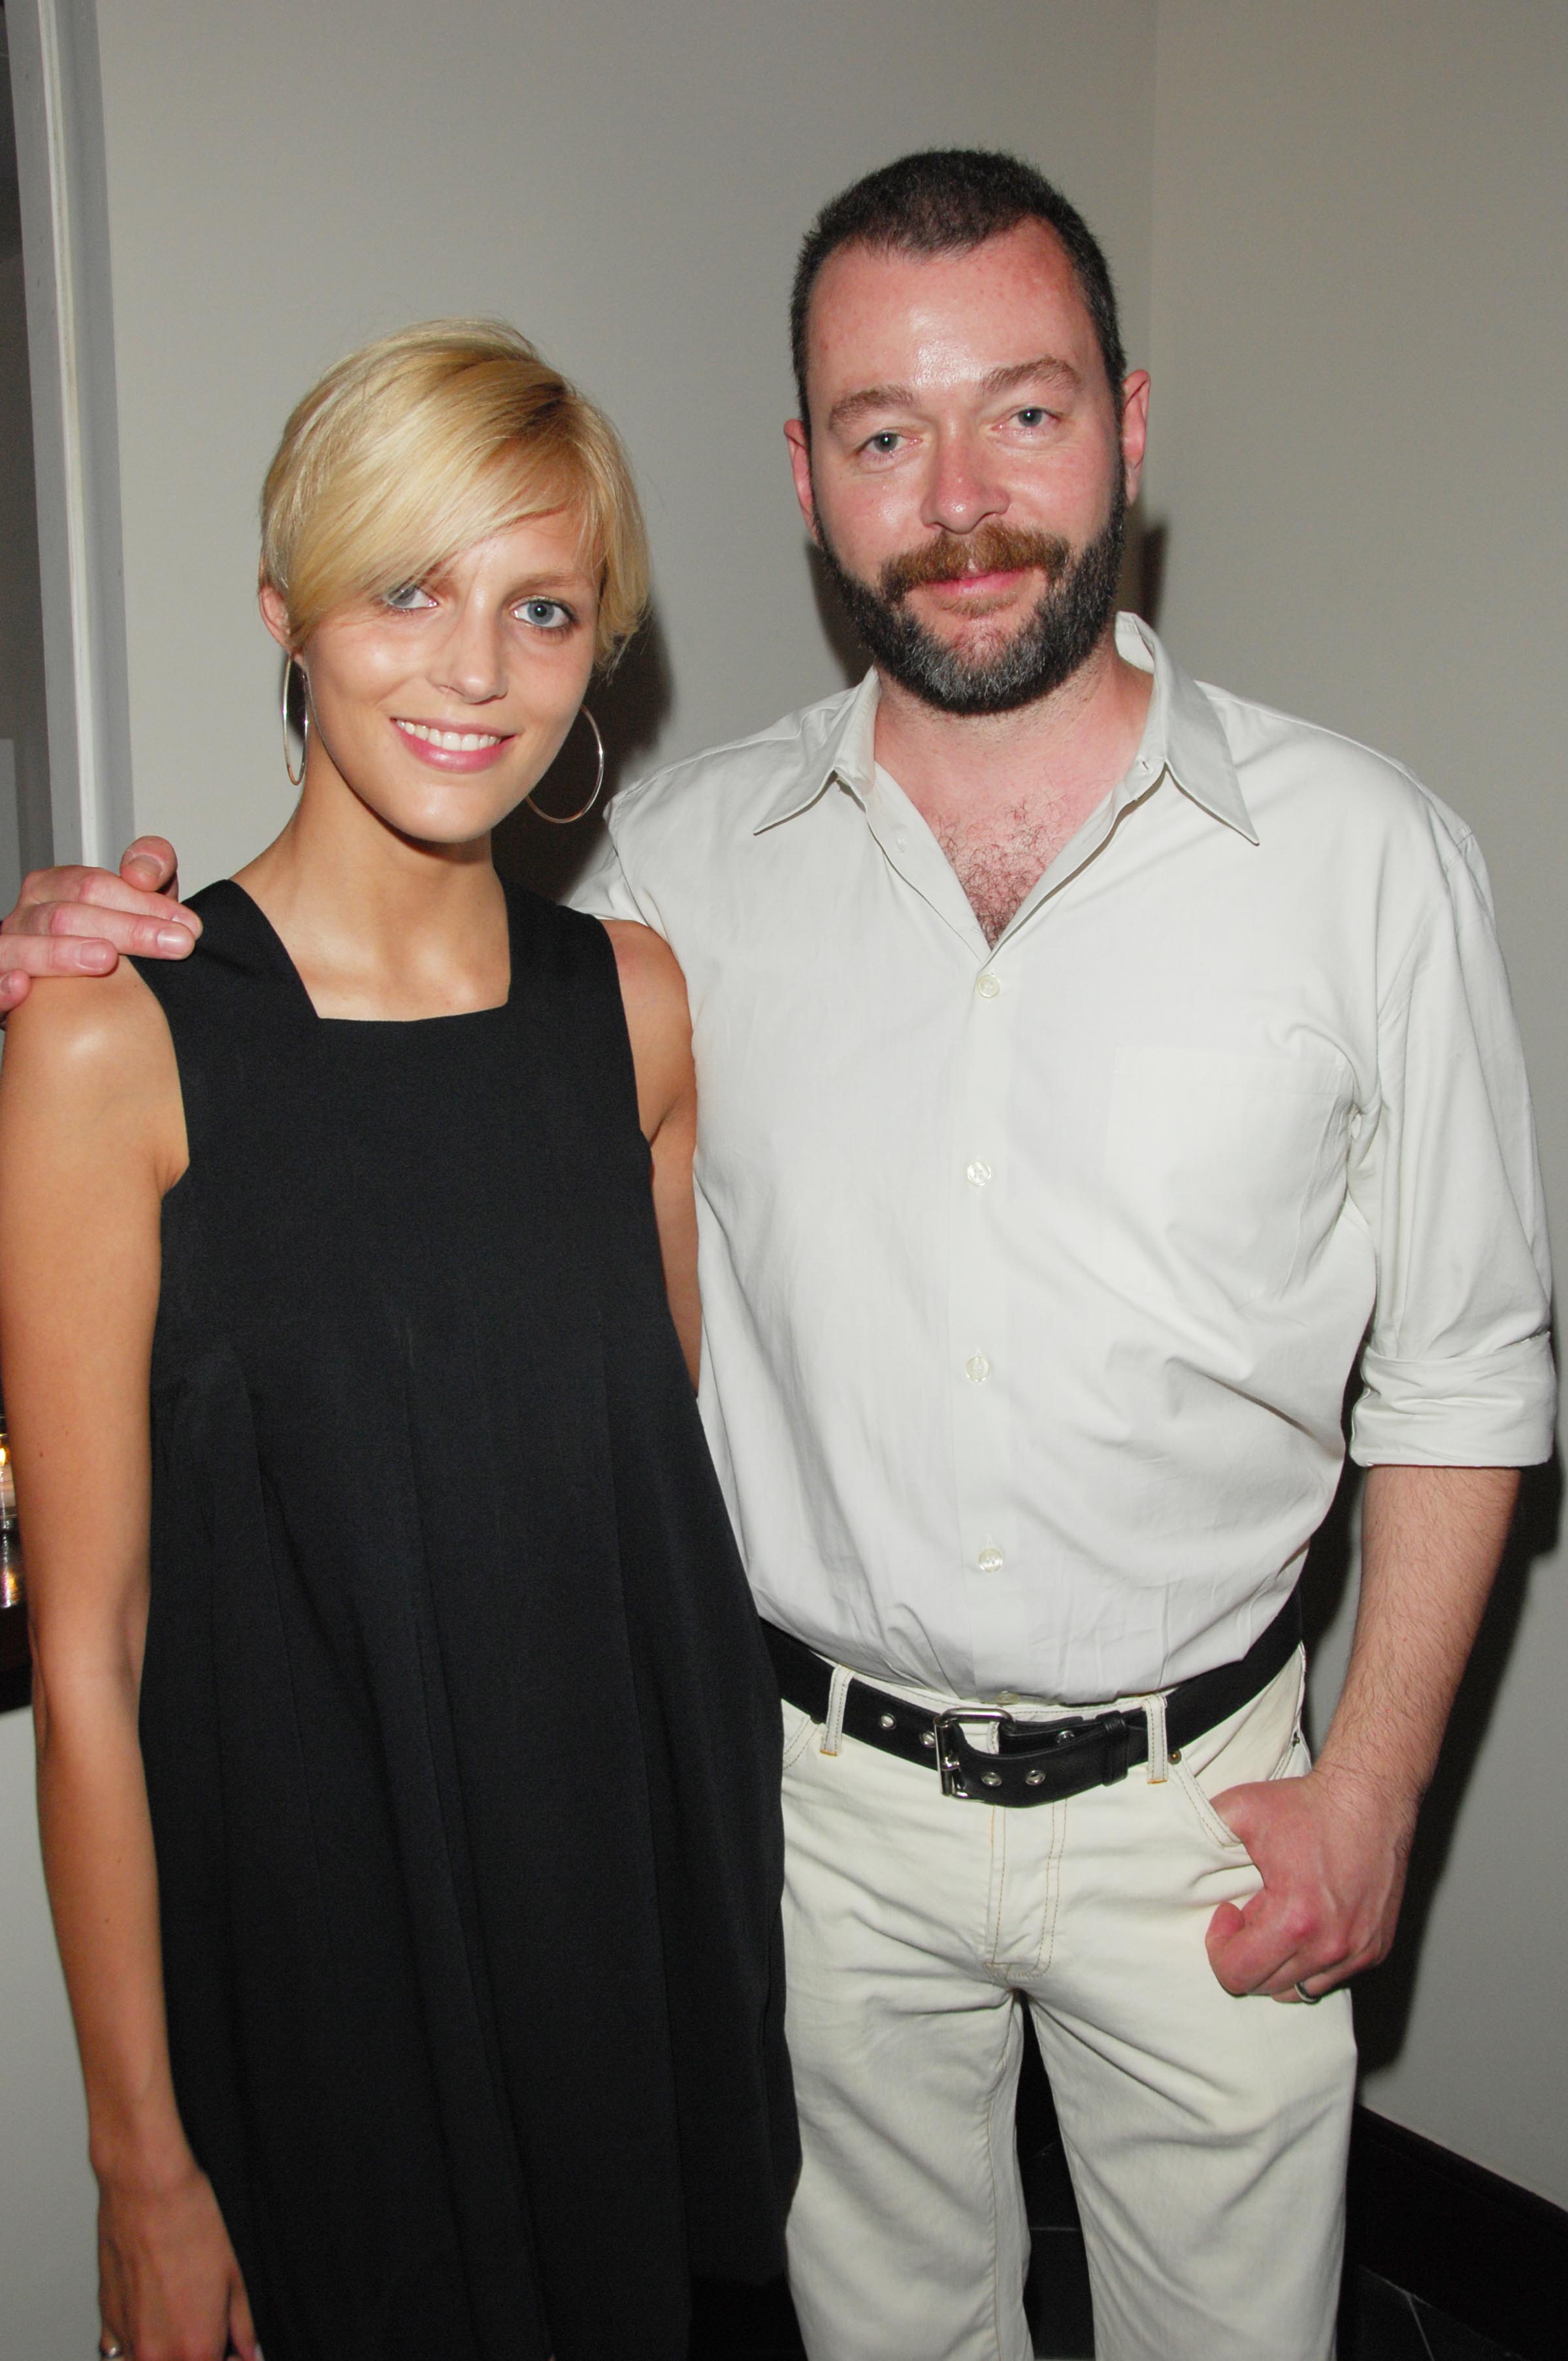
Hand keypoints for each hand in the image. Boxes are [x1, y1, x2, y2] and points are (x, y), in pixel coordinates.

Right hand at [0, 839, 198, 1013]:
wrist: (85, 991)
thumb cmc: (111, 938)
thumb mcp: (139, 899)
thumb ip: (152, 866)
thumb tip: (143, 873)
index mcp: (53, 888)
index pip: (92, 886)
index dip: (141, 903)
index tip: (187, 926)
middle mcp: (25, 918)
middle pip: (67, 916)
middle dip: (125, 929)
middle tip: (174, 945)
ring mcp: (8, 953)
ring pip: (25, 947)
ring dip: (63, 953)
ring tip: (106, 959)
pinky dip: (2, 987)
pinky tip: (23, 987)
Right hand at [97, 2154, 259, 2360]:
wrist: (147, 2187)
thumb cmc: (190, 2220)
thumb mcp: (237, 2274)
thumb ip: (244, 2324)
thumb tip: (248, 2348)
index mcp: (193, 2347)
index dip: (232, 2357)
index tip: (237, 2348)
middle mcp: (154, 2351)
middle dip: (202, 2353)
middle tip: (215, 2328)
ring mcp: (126, 2337)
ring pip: (151, 2360)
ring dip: (170, 2349)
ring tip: (187, 2316)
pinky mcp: (106, 2318)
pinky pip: (123, 2347)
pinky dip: (143, 2337)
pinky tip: (158, 2310)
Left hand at [1203, 1763, 1416, 1998]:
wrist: (1370, 1797)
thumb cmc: (1311, 1805)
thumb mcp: (1241, 1811)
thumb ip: (1204, 1833)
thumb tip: (1179, 1846)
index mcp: (1295, 1921)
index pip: (1238, 1975)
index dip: (1220, 1947)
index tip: (1228, 1912)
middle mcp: (1331, 1947)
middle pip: (1266, 1987)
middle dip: (1247, 1954)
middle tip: (1250, 1913)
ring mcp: (1358, 1952)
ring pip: (1300, 1989)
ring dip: (1279, 1964)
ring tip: (1277, 1921)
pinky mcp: (1376, 1948)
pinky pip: (1331, 1977)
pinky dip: (1311, 1961)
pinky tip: (1306, 1924)